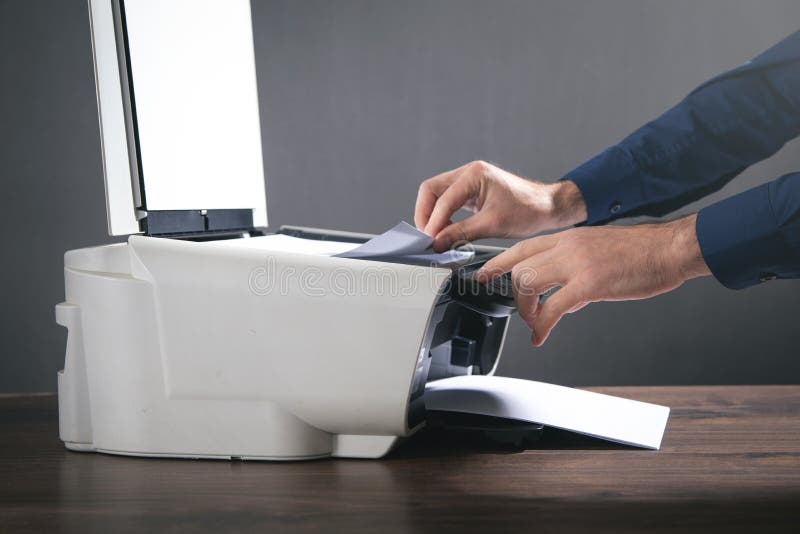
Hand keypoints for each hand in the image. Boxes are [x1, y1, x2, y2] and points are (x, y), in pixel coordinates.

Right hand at [414, 160, 586, 251]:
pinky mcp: (472, 192)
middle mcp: (469, 173)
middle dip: (425, 215)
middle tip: (426, 238)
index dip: (433, 223)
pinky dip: (443, 217)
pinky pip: (448, 202)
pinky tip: (446, 231)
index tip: (430, 243)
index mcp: (474, 174)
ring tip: (435, 237)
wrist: (548, 208)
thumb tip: (438, 243)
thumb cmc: (528, 211)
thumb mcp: (492, 225)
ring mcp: (469, 181)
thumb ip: (461, 233)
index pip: (442, 199)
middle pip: (431, 190)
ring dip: (433, 216)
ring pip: (437, 196)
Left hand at [475, 214, 710, 345]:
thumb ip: (575, 273)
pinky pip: (553, 307)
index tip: (484, 274)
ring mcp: (576, 263)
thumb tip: (563, 301)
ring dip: (525, 307)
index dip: (499, 262)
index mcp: (568, 238)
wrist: (669, 249)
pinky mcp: (589, 283)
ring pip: (527, 282)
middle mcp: (566, 246)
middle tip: (523, 311)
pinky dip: (541, 325)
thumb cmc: (642, 253)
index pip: (522, 247)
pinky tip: (541, 335)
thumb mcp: (598, 254)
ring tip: (535, 321)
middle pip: (519, 266)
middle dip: (513, 294)